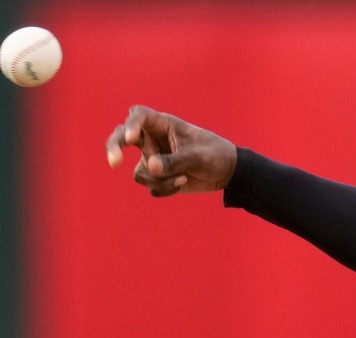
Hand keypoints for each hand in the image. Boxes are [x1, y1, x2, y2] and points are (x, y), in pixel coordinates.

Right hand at [105, 105, 236, 197]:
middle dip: (115, 148)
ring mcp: (152, 157)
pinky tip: (182, 181)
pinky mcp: (156, 175)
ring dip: (160, 180)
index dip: (131, 125)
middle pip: (120, 137)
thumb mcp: (198, 157)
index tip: (131, 138)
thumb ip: (175, 161)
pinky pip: (150, 185)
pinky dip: (165, 188)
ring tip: (183, 176)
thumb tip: (150, 166)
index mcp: (163, 124)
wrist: (226, 172)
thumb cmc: (215, 155)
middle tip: (115, 162)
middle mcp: (152, 139)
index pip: (139, 116)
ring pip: (141, 171)